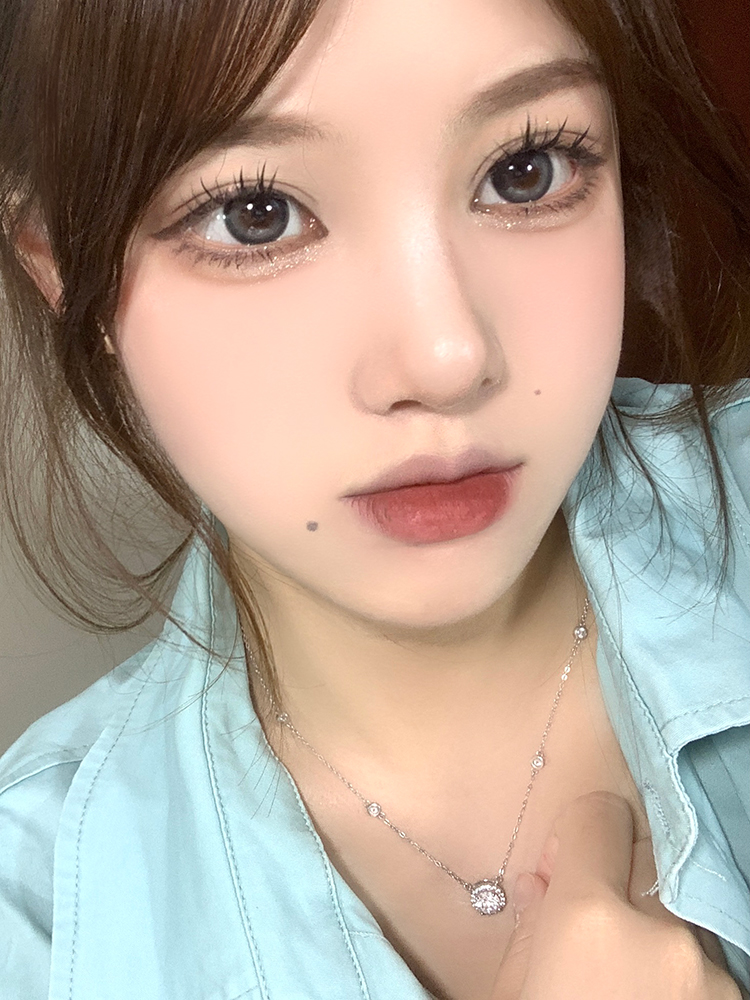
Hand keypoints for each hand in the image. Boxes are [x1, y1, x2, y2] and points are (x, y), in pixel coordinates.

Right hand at [490, 790, 741, 999]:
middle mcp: (662, 935)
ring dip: (650, 924)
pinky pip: (703, 957)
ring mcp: (710, 974)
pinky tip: (649, 993)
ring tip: (620, 968)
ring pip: (678, 909)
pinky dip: (678, 967)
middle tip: (585, 919)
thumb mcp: (511, 989)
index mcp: (590, 919)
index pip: (596, 817)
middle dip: (616, 875)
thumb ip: (531, 925)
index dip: (574, 835)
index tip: (560, 864)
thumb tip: (542, 886)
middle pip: (643, 856)